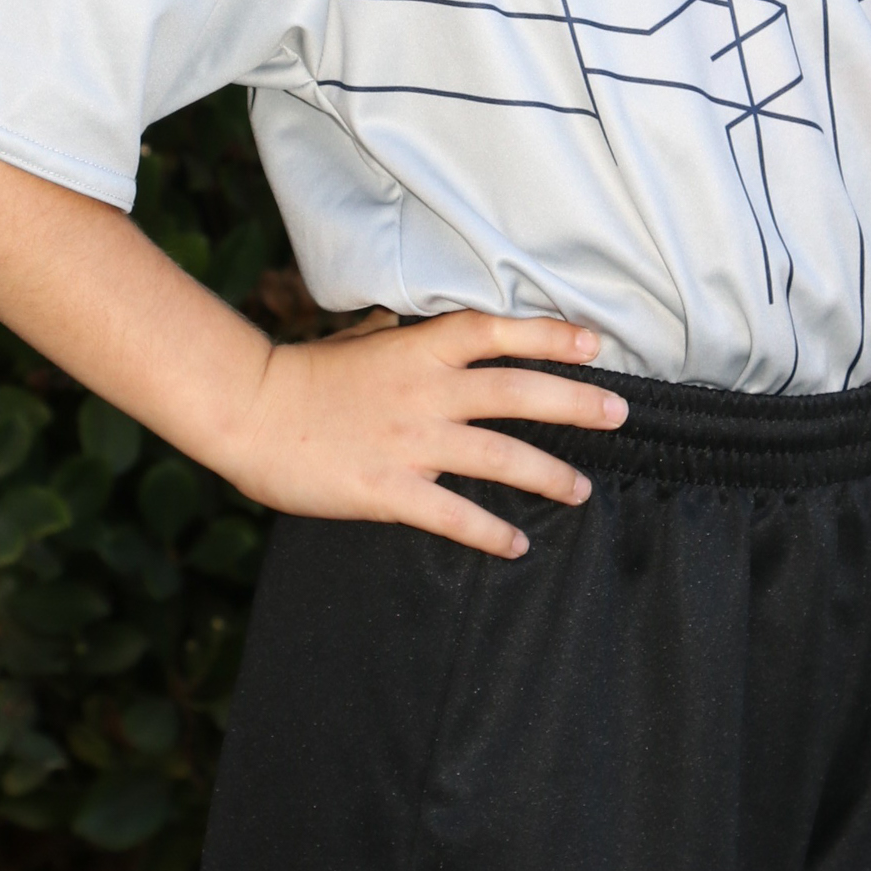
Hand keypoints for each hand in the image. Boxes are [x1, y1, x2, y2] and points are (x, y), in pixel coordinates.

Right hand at [219, 309, 628, 559]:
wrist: (250, 411)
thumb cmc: (305, 374)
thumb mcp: (363, 339)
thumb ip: (406, 339)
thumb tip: (429, 325)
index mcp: (419, 349)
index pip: (498, 332)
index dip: (551, 335)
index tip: (594, 341)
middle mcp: (426, 390)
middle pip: (518, 391)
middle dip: (576, 403)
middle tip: (619, 413)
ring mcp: (412, 441)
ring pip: (500, 456)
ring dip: (549, 475)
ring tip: (582, 490)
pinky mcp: (390, 488)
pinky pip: (454, 514)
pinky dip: (491, 532)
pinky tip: (517, 545)